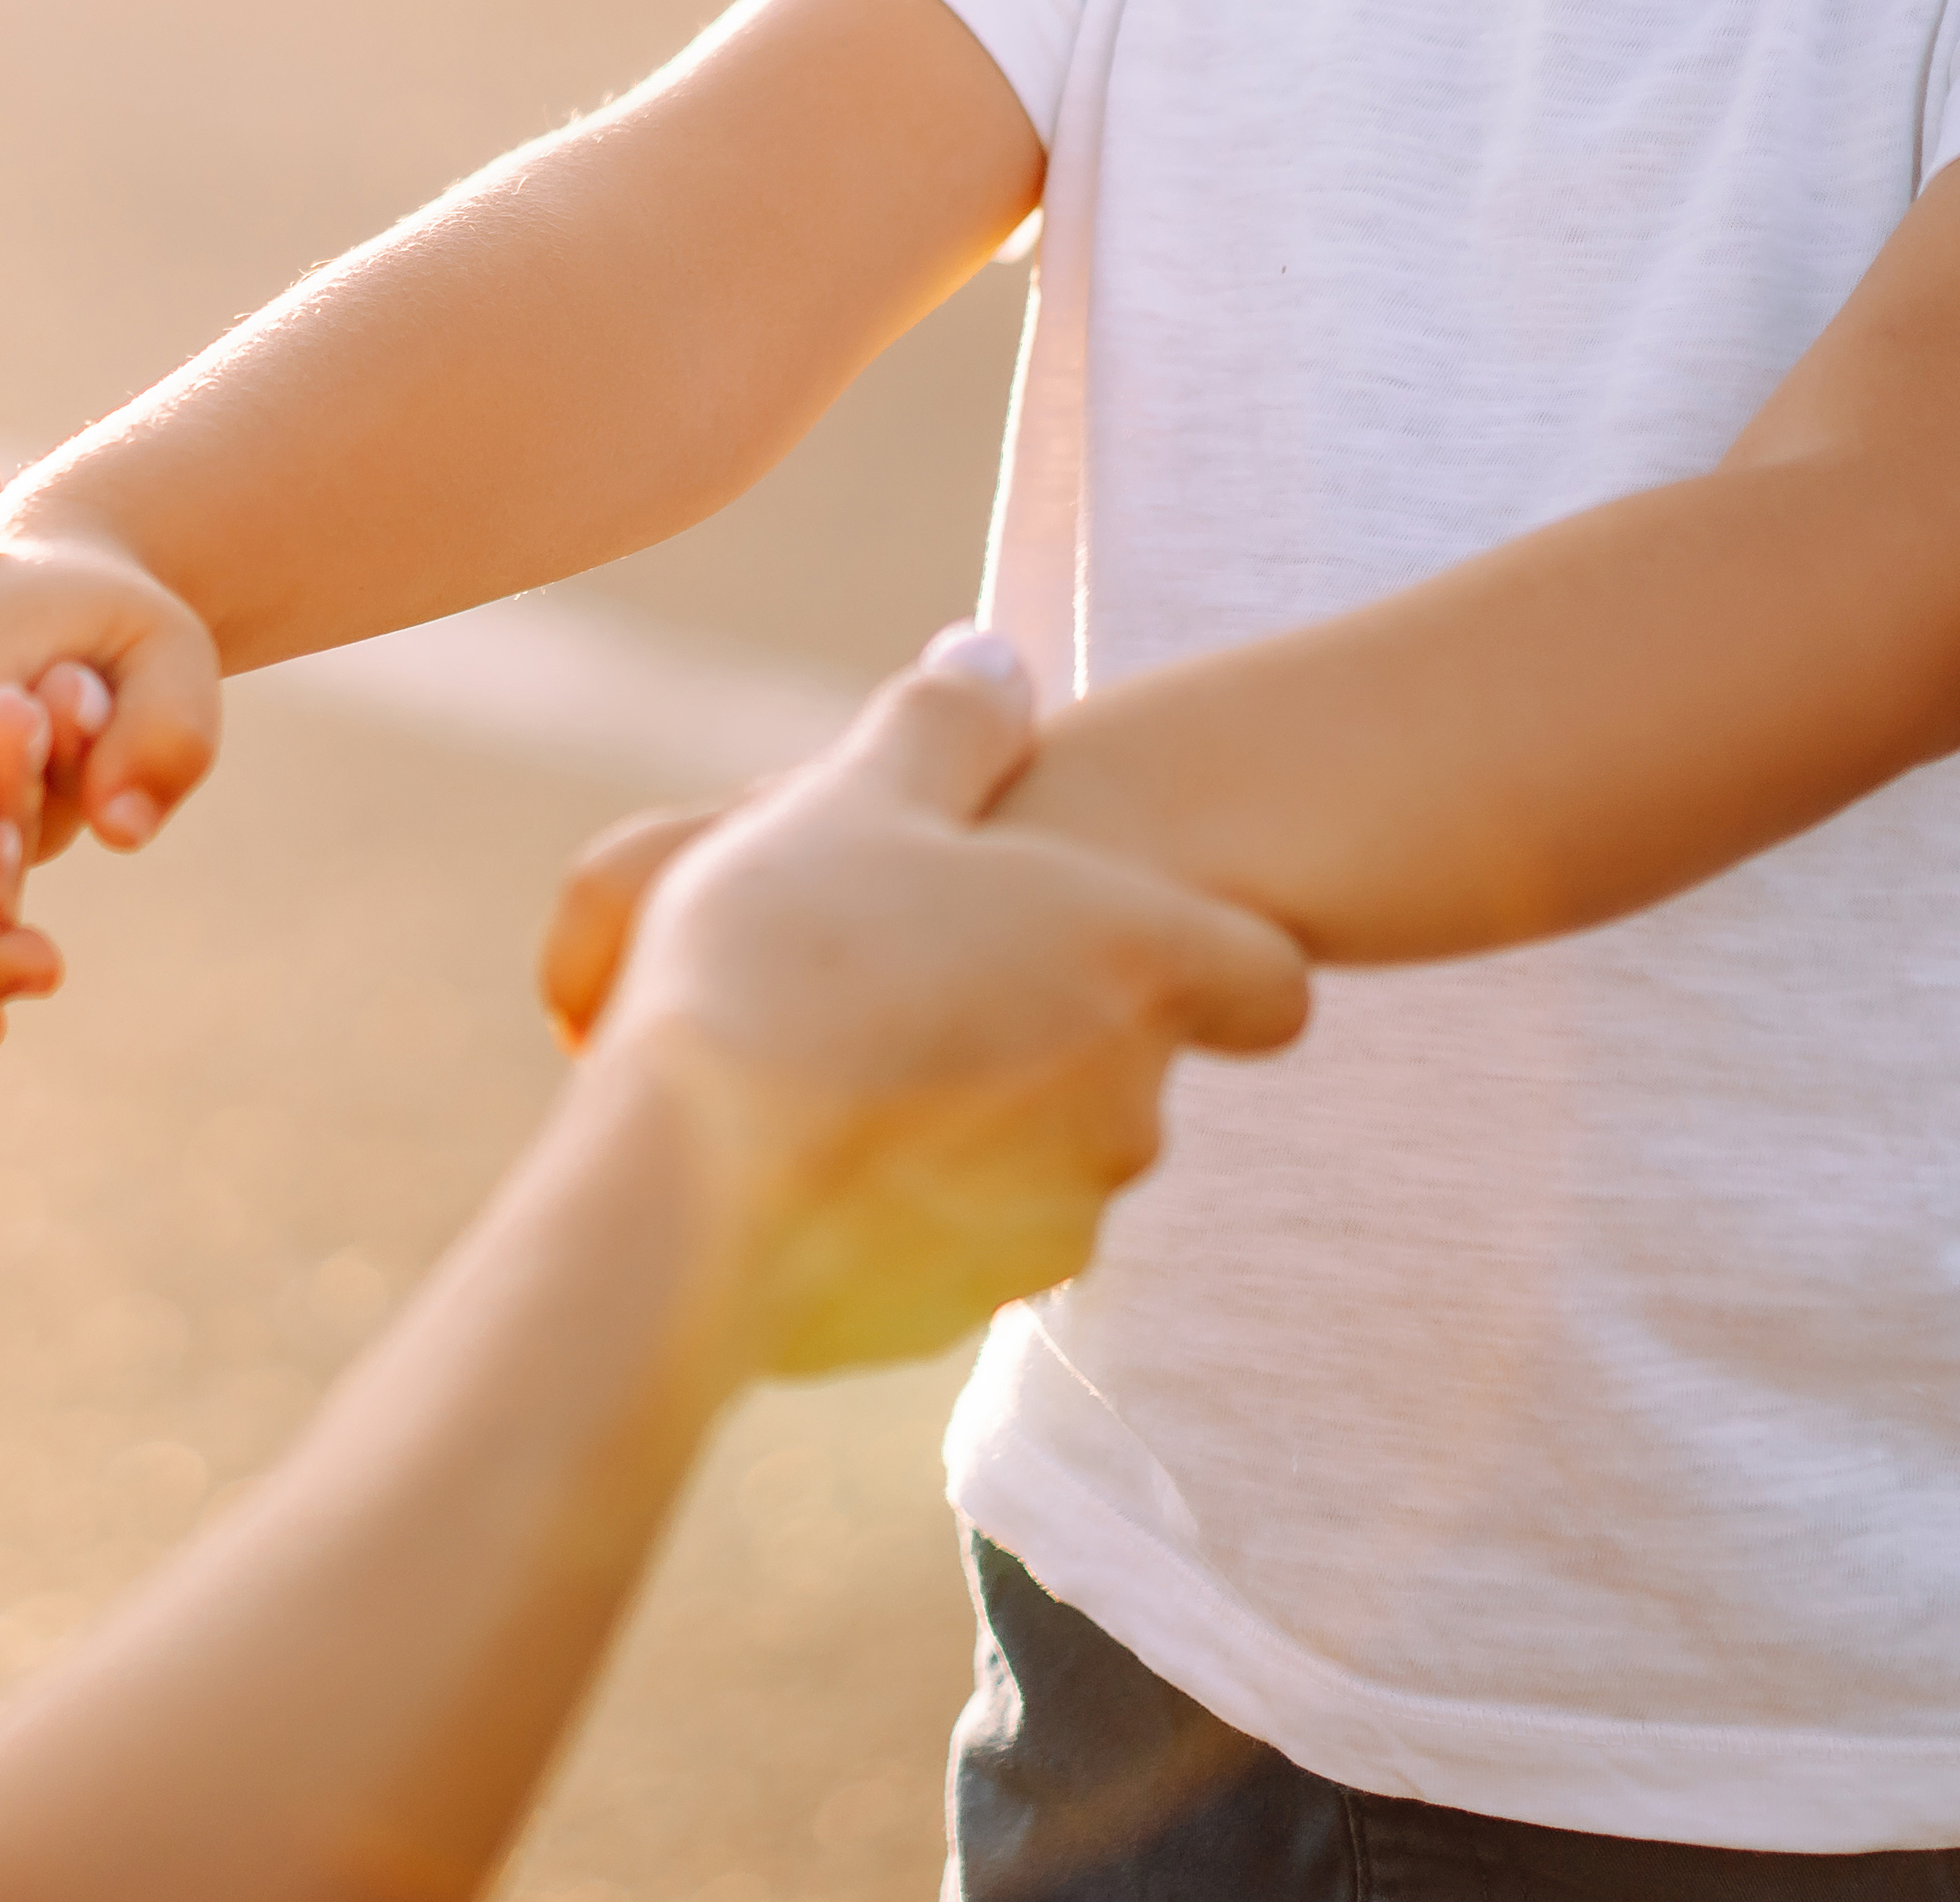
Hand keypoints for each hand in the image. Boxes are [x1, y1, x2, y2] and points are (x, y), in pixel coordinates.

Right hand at [553, 637, 1312, 1375]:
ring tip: (831, 1056)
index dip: (1208, 953)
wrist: (687, 1183)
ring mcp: (1055, 1216)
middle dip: (1039, 1020)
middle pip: (1130, 1055)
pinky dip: (904, 1195)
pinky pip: (958, 1231)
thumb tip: (992, 655)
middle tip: (904, 970)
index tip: (1102, 931)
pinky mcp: (966, 1305)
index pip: (1272, 982)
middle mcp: (1131, 1099)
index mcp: (1132, 959)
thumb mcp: (854, 797)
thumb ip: (944, 725)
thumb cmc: (784, 961)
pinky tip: (794, 1145)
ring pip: (1044, 1149)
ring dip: (971, 1108)